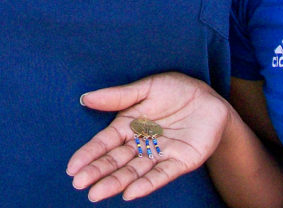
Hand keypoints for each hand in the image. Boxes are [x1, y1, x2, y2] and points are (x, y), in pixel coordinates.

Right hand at [67, 72, 230, 201]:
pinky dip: (146, 184)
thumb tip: (86, 98)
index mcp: (129, 125)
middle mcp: (141, 143)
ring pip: (134, 172)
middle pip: (115, 161)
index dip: (89, 154)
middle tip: (79, 184)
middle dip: (97, 172)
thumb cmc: (176, 90)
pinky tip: (130, 193)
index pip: (105, 143)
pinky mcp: (180, 162)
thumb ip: (118, 96)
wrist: (210, 99)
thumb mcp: (146, 88)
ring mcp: (159, 154)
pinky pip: (161, 175)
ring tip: (97, 194)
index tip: (72, 167)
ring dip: (116, 183)